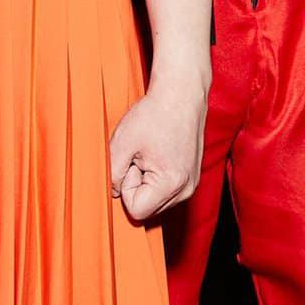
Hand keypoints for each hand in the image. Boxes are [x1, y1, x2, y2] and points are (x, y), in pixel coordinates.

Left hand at [109, 74, 207, 222]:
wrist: (181, 94)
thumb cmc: (154, 113)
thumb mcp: (122, 142)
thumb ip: (113, 174)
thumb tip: (113, 192)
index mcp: (171, 184)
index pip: (136, 210)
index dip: (127, 185)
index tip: (132, 160)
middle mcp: (186, 190)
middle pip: (147, 208)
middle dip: (136, 184)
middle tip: (140, 155)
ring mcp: (191, 185)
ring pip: (155, 200)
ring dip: (145, 180)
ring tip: (149, 153)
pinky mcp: (191, 178)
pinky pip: (165, 190)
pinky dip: (156, 176)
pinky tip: (157, 154)